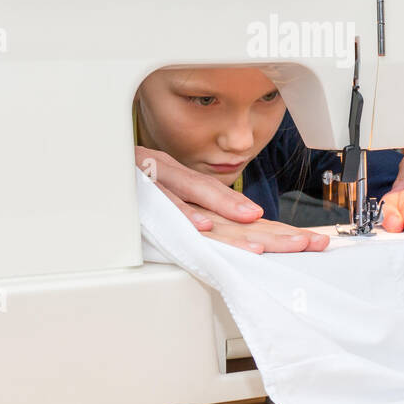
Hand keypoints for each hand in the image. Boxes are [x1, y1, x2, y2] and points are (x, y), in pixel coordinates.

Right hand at [136, 145, 326, 251]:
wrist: (93, 159)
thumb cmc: (130, 184)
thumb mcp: (171, 199)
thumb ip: (203, 213)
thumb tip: (244, 231)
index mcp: (197, 194)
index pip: (246, 219)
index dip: (279, 232)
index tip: (311, 243)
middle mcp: (186, 187)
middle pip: (235, 215)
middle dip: (273, 232)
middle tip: (306, 244)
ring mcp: (164, 187)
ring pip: (203, 207)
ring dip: (232, 221)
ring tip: (259, 237)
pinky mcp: (139, 190)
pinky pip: (163, 204)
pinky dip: (182, 216)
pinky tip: (202, 227)